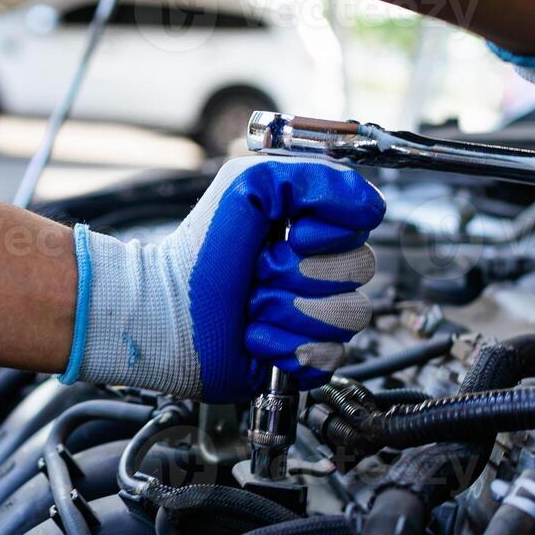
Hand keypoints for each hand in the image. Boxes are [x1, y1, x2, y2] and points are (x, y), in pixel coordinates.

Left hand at [62, 158, 385, 402]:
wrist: (167, 316)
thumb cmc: (200, 253)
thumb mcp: (249, 185)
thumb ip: (311, 177)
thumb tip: (367, 203)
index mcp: (311, 225)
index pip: (362, 225)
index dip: (328, 234)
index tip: (292, 234)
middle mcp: (319, 268)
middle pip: (360, 271)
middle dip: (300, 274)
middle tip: (258, 274)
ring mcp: (315, 313)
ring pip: (349, 317)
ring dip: (289, 312)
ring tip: (252, 309)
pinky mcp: (306, 356)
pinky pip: (332, 357)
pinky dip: (287, 349)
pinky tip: (257, 338)